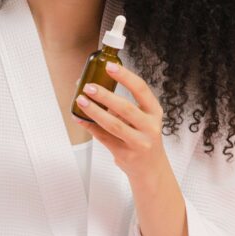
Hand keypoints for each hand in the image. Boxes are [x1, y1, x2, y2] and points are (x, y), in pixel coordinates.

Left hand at [72, 61, 167, 183]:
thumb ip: (124, 106)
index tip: (110, 66)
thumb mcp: (144, 120)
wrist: (151, 169)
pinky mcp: (125, 154)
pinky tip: (80, 118)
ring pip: (113, 125)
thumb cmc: (144, 138)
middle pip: (126, 108)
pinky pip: (104, 138)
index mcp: (154, 112)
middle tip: (89, 86)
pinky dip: (90, 126)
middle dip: (105, 95)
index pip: (141, 89)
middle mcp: (149, 127)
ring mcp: (138, 142)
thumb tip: (96, 87)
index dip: (125, 76)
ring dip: (95, 111)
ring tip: (81, 100)